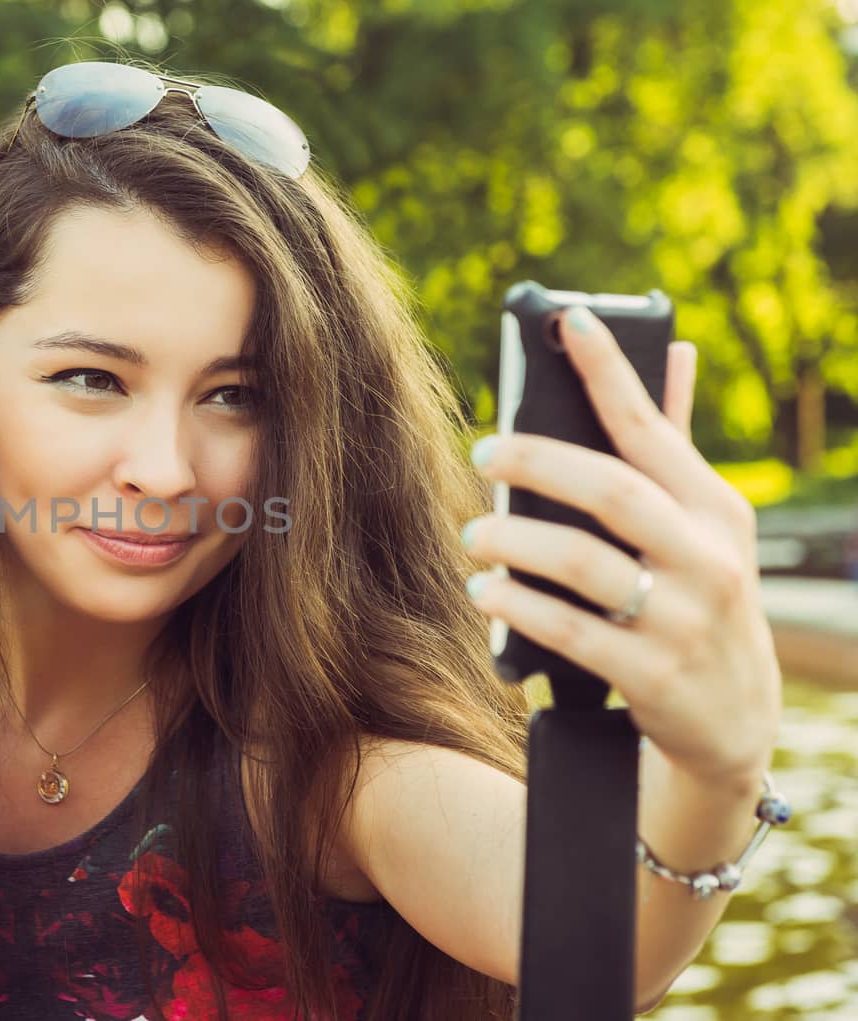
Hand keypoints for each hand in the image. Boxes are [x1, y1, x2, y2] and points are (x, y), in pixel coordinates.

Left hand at [463, 305, 780, 788]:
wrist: (733, 724)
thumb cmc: (698, 601)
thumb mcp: (702, 529)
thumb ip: (674, 447)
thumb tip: (673, 351)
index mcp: (716, 509)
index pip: (655, 428)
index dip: (610, 372)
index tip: (568, 322)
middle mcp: (708, 559)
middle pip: (613, 490)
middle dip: (539, 462)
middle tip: (483, 452)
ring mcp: (683, 620)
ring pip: (583, 562)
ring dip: (515, 540)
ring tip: (476, 534)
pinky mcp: (653, 676)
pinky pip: (569, 631)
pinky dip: (517, 606)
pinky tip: (484, 591)